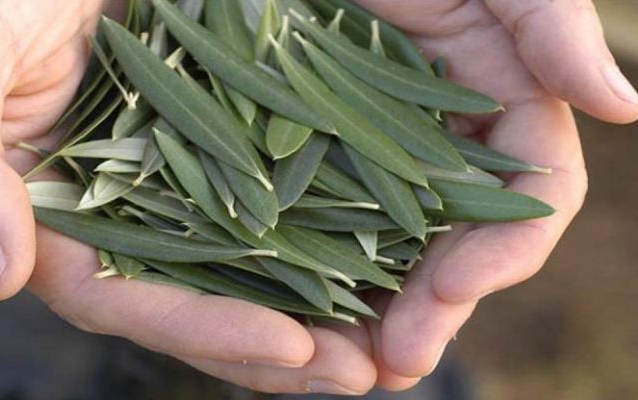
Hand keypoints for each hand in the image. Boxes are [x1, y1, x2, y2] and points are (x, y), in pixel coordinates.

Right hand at [0, 1, 374, 394]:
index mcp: (52, 220)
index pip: (126, 300)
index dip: (206, 330)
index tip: (290, 350)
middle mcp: (116, 213)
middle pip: (199, 298)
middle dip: (277, 344)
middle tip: (361, 373)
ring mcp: (168, 178)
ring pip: (244, 257)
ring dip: (311, 298)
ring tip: (382, 332)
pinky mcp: (209, 137)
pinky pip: (267, 187)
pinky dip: (317, 220)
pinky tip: (371, 242)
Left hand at [350, 0, 637, 390]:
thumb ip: (552, 28)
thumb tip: (625, 107)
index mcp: (509, 108)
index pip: (530, 201)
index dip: (503, 253)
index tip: (452, 289)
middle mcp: (455, 144)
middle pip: (461, 244)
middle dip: (437, 308)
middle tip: (397, 364)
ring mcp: (388, 156)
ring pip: (399, 250)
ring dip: (383, 312)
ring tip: (355, 366)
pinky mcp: (327, 159)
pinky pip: (336, 226)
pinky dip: (329, 273)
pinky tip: (308, 314)